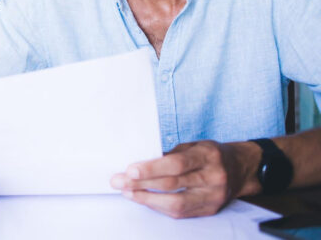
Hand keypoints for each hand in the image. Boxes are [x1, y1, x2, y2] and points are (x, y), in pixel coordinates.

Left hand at [110, 140, 259, 217]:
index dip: (152, 168)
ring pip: (176, 203)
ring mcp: (213, 197)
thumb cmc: (210, 154)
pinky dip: (159, 207)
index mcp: (208, 156)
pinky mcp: (211, 210)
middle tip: (118, 181)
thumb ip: (170, 155)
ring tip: (127, 192)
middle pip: (172, 184)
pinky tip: (145, 200)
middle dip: (141, 184)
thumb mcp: (193, 145)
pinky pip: (182, 213)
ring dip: (147, 199)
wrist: (241, 169)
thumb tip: (139, 165)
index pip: (177, 164)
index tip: (130, 170)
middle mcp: (213, 177)